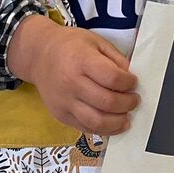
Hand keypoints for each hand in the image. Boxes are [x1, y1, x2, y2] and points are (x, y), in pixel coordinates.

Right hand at [8, 15, 139, 135]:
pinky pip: (85, 128)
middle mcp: (71, 83)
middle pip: (107, 102)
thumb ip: (115, 59)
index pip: (112, 78)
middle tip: (134, 100)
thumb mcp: (95, 42)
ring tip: (126, 116)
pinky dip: (104, 130)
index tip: (133, 82)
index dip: (129, 83)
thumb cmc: (70, 46)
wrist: (39, 56)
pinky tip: (113, 123)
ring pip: (97, 121)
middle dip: (127, 104)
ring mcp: (64, 102)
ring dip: (118, 122)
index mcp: (81, 60)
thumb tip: (131, 78)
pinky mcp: (60, 115)